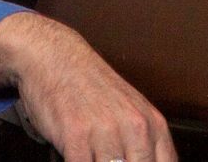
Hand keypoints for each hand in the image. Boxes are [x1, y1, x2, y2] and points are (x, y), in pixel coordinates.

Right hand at [0, 12, 176, 161]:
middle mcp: (134, 127)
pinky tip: (73, 154)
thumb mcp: (129, 109)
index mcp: (152, 123)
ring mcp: (105, 131)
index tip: (132, 161)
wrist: (55, 55)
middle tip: (107, 158)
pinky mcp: (76, 136)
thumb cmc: (89, 83)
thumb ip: (143, 143)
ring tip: (91, 154)